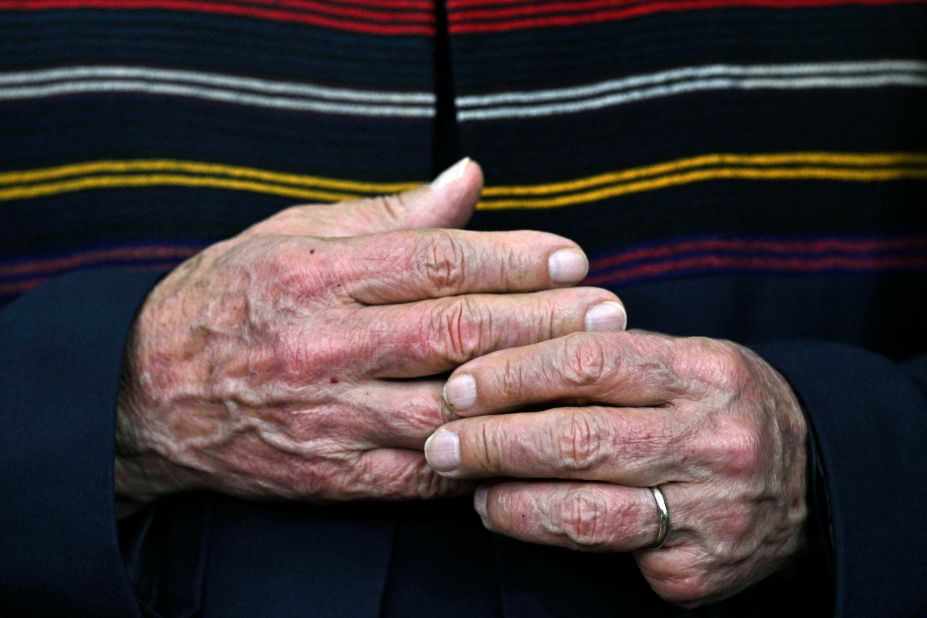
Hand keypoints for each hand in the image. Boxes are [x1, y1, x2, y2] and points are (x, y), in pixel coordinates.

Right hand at [116, 159, 628, 504]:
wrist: (144, 394)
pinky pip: (422, 469)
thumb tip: (467, 177)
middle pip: (457, 331)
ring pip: (449, 405)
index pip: (438, 261)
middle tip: (606, 310)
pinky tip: (529, 437)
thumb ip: (386, 215)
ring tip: (588, 373)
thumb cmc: (227, 301)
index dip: (514, 258)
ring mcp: (329, 416)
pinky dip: (480, 454)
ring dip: (527, 390)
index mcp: (318, 274)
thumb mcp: (291, 236)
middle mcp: (326, 345)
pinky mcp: (330, 475)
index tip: (571, 257)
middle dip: (542, 319)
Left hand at [425, 330, 806, 605]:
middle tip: (440, 442)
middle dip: (492, 441)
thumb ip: (609, 358)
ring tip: (471, 488)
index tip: (460, 385)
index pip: (589, 362)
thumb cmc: (719, 407)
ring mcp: (707, 512)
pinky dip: (552, 538)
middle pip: (578, 439)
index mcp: (703, 372)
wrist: (812, 482)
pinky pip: (610, 558)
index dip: (513, 373)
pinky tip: (520, 520)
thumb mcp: (685, 360)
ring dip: (511, 500)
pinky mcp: (698, 570)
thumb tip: (499, 360)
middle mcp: (710, 441)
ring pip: (585, 511)